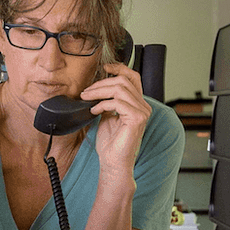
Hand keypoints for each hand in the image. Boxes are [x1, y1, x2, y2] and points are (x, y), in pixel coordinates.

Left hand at [80, 62, 150, 177]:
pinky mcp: (137, 119)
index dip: (120, 68)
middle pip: (123, 81)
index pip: (133, 77)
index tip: (105, 67)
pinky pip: (117, 103)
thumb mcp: (107, 115)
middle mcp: (143, 106)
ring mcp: (142, 112)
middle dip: (101, 83)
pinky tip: (94, 112)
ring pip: (120, 89)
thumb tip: (96, 87)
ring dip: (99, 92)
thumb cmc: (110, 143)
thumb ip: (107, 100)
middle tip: (85, 92)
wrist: (112, 162)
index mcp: (138, 103)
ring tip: (87, 99)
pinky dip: (102, 105)